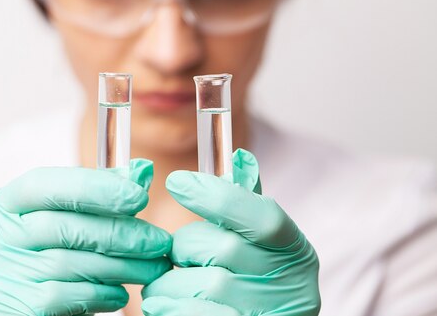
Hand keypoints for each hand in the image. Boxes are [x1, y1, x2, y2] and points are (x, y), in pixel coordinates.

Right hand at [0, 159, 171, 315]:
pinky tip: (119, 293)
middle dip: (120, 234)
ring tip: (151, 269)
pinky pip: (64, 297)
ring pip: (70, 264)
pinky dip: (99, 294)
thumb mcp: (50, 220)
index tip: (138, 194)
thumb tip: (140, 172)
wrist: (0, 304)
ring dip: (120, 267)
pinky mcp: (10, 308)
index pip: (43, 185)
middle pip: (63, 227)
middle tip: (159, 242)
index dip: (92, 187)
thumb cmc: (32, 256)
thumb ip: (91, 197)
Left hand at [142, 149, 319, 315]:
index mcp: (296, 252)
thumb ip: (246, 207)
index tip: (177, 181)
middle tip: (179, 254)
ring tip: (169, 283)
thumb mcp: (259, 246)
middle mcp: (291, 286)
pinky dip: (168, 305)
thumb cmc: (251, 287)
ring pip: (203, 283)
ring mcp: (267, 314)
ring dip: (171, 280)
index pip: (263, 217)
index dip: (218, 196)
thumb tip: (240, 158)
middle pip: (223, 247)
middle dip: (187, 245)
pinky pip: (191, 314)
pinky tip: (162, 302)